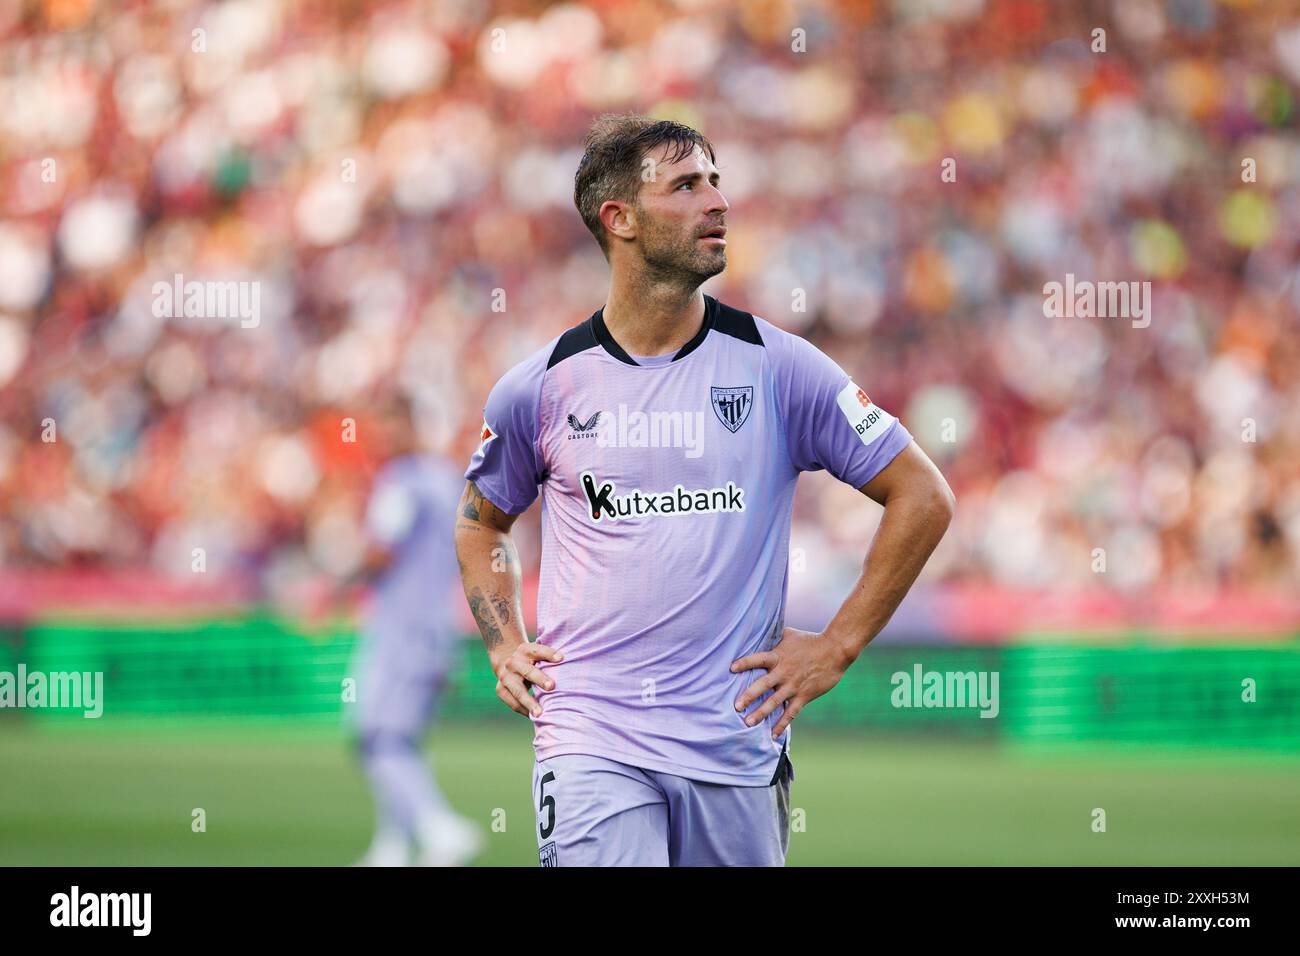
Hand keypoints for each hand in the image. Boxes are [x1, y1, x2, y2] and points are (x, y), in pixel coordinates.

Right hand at [491, 642, 562, 717]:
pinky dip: (524, 710)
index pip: (538, 650)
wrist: (505, 661)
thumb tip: (569, 668)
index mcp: (525, 650)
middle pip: (528, 671)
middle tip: (552, 687)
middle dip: (540, 679)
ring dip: (529, 703)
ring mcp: (505, 677)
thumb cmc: (531, 660)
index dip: (549, 653)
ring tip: (540, 714)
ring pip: (518, 691)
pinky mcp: (500, 690)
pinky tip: (533, 717)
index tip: (561, 658)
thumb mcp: (537, 654)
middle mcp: (513, 663)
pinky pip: (513, 703)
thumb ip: (549, 660)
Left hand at [730, 627, 853, 737]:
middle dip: (749, 696)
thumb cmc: (810, 640)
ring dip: (761, 713)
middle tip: (736, 706)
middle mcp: (783, 673)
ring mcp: (793, 686)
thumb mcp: (790, 634)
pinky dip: (781, 724)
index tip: (731, 668)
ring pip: (774, 702)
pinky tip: (773, 734)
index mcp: (778, 656)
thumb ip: (774, 636)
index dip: (745, 663)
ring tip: (748, 723)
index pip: (758, 659)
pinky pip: (791, 713)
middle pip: (763, 685)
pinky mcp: (803, 696)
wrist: (834, 651)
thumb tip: (760, 627)